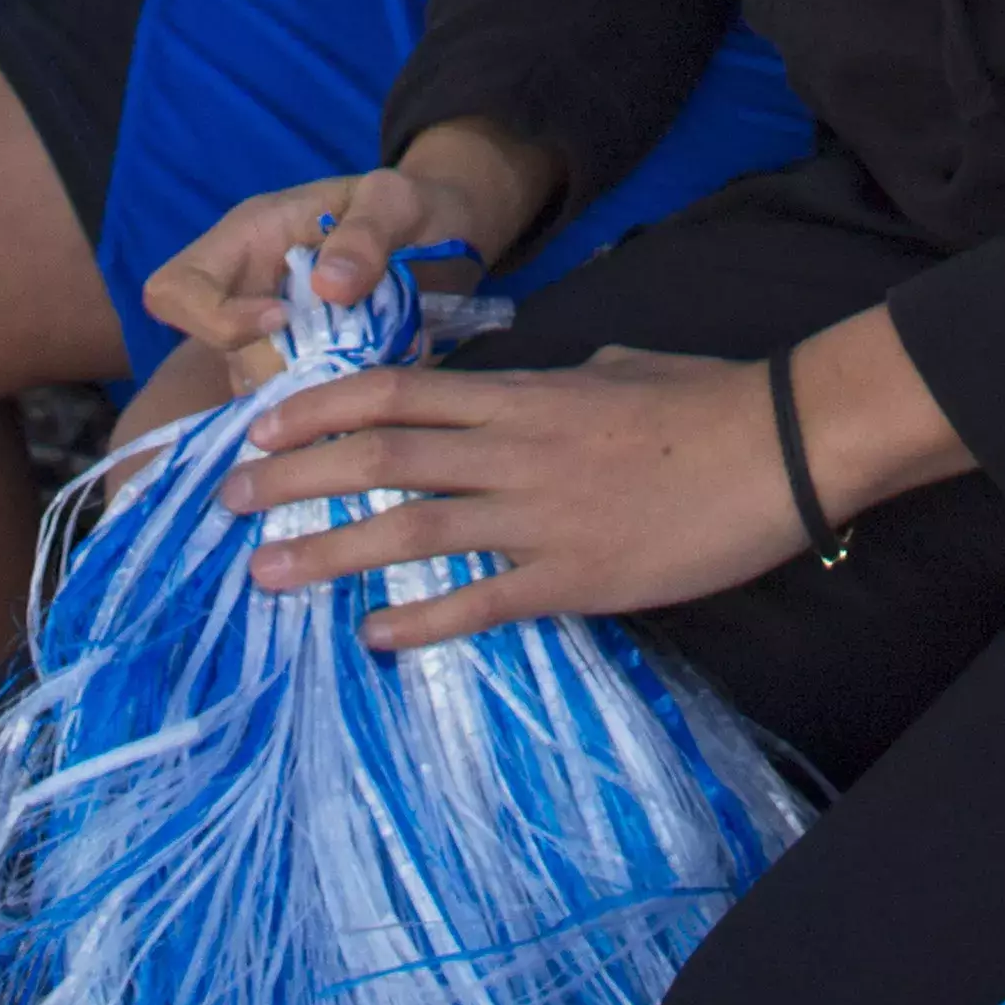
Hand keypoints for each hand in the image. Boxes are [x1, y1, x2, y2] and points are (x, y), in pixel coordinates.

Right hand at [142, 120, 554, 368]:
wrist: (446, 235)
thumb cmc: (413, 205)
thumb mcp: (397, 200)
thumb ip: (366, 233)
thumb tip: (328, 287)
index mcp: (249, 238)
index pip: (175, 290)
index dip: (215, 318)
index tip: (284, 320)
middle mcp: (246, 292)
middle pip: (214, 354)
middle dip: (277, 367)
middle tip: (340, 356)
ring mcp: (271, 337)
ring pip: (255, 389)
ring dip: (310, 394)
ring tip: (370, 372)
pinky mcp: (303, 369)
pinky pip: (294, 406)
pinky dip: (331, 408)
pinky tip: (372, 393)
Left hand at [226, 347, 807, 650]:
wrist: (776, 445)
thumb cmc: (700, 400)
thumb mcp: (616, 368)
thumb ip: (562, 383)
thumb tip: (545, 385)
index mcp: (521, 395)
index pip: (395, 393)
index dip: (320, 408)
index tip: (262, 424)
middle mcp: (512, 451)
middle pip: (379, 456)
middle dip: (294, 476)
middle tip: (229, 499)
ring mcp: (538, 516)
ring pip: (410, 527)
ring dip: (329, 550)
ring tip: (265, 572)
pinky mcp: (574, 577)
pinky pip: (481, 602)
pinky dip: (421, 620)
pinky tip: (372, 636)